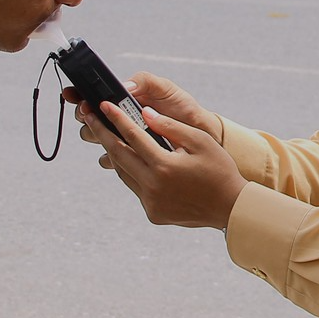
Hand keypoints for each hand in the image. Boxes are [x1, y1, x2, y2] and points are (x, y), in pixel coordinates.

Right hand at [62, 72, 222, 144]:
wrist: (199, 133)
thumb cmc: (181, 107)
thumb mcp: (164, 88)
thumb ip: (144, 81)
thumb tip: (124, 85)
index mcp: (122, 99)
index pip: (91, 96)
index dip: (78, 94)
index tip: (72, 94)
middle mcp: (118, 118)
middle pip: (88, 118)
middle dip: (85, 115)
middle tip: (90, 113)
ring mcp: (123, 138)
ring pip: (96, 138)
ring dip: (96, 135)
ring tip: (104, 131)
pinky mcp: (130, 156)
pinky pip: (111, 160)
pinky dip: (110, 157)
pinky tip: (116, 153)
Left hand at [77, 98, 245, 230]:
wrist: (230, 207)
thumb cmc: (219, 170)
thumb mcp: (200, 141)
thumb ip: (170, 126)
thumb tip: (144, 113)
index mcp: (164, 166)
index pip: (132, 136)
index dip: (116, 118)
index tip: (102, 105)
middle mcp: (153, 186)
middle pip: (117, 154)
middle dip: (101, 132)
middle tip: (88, 116)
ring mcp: (151, 202)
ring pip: (122, 172)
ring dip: (112, 152)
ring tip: (104, 133)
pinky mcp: (152, 212)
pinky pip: (134, 187)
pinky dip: (129, 170)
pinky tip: (128, 158)